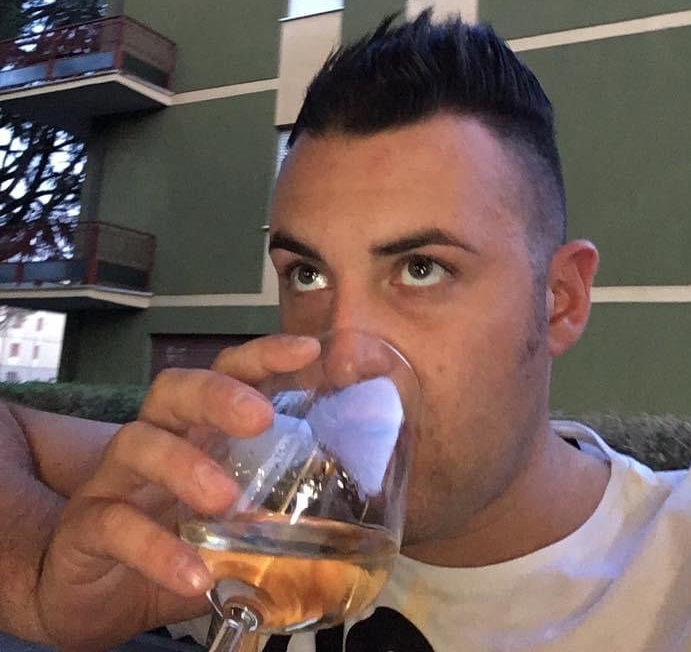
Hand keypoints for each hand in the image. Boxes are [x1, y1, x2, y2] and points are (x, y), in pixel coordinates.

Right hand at [34, 335, 320, 651]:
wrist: (93, 592)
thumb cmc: (173, 539)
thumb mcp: (228, 520)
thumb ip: (275, 511)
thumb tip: (351, 519)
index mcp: (195, 429)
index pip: (225, 373)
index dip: (262, 355)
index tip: (308, 349)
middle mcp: (153, 439)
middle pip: (174, 389)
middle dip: (217, 394)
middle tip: (259, 418)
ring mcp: (114, 480)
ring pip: (138, 443)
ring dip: (184, 465)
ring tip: (224, 501)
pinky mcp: (87, 527)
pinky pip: (114, 524)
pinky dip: (156, 548)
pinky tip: (194, 573)